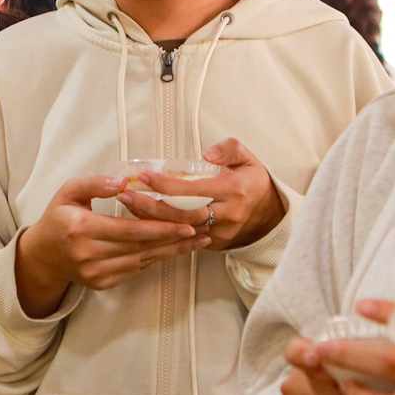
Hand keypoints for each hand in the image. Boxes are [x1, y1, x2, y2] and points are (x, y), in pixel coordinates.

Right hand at [14, 175, 207, 316]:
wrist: (43, 256)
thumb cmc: (59, 218)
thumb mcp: (68, 192)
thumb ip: (94, 184)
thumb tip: (122, 182)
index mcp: (81, 229)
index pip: (128, 230)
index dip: (159, 227)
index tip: (186, 223)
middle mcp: (89, 255)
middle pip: (140, 247)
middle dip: (174, 239)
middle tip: (202, 230)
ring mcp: (96, 273)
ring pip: (142, 261)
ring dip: (171, 251)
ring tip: (198, 241)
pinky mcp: (102, 284)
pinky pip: (135, 269)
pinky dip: (155, 258)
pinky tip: (174, 249)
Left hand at [123, 138, 284, 250]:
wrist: (268, 212)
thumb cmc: (251, 181)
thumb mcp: (248, 157)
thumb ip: (229, 149)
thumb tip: (207, 154)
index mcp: (234, 191)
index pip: (195, 191)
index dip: (168, 186)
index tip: (145, 176)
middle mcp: (228, 215)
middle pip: (183, 215)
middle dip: (151, 206)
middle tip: (126, 194)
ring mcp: (221, 233)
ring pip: (181, 230)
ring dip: (152, 220)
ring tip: (128, 205)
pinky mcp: (214, 245)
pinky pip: (184, 239)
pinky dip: (162, 230)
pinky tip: (142, 220)